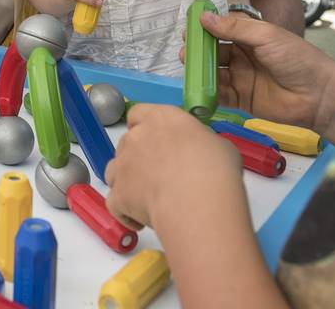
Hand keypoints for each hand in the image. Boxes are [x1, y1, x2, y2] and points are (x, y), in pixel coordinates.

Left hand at [105, 104, 244, 230]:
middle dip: (139, 158)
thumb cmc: (215, 169)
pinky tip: (141, 222)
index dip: (144, 127)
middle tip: (161, 176)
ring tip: (148, 198)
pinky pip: (115, 204)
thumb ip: (201, 144)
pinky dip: (125, 213)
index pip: (139, 113)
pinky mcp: (117, 195)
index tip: (156, 141)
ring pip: (115, 170)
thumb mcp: (220, 146)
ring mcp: (122, 166)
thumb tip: (200, 153)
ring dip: (127, 182)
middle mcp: (135, 137)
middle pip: (128, 143)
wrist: (197, 202)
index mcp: (160, 118)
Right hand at [184, 12, 334, 144]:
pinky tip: (198, 87)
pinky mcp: (240, 100)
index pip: (222, 30)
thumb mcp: (266, 36)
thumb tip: (203, 17)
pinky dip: (207, 91)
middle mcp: (243, 56)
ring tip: (189, 67)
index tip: (189, 28)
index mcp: (250, 37)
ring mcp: (241, 78)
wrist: (319, 95)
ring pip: (214, 72)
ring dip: (201, 70)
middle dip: (199, 50)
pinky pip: (219, 94)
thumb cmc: (296, 59)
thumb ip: (234, 28)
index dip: (205, 28)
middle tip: (186, 51)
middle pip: (214, 51)